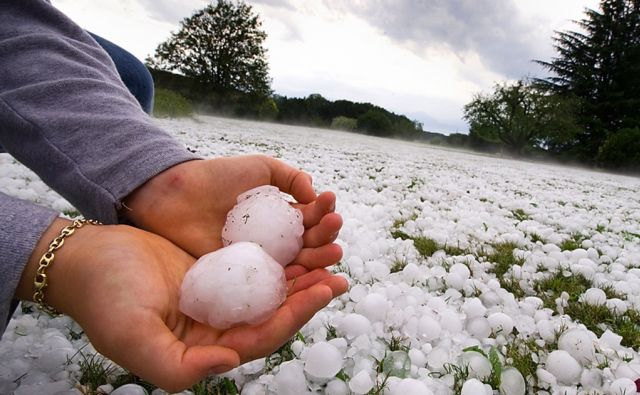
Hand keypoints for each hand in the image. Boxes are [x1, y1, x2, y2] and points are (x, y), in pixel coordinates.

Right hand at [16, 219, 347, 391]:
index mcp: (206, 347)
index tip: (324, 288)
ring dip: (301, 271)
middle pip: (276, 313)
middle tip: (339, 270)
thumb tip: (231, 361)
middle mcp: (218, 325)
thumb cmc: (103, 298)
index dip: (296, 316)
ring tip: (328, 249)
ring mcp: (219, 296)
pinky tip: (297, 235)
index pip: (263, 336)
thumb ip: (177, 365)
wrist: (86, 259)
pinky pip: (256, 264)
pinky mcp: (216, 270)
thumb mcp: (131, 336)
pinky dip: (278, 252)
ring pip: (270, 288)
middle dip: (309, 294)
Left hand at [123, 155, 343, 272]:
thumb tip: (315, 193)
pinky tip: (308, 274)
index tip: (329, 203)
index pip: (310, 218)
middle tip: (333, 228)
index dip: (323, 212)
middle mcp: (275, 239)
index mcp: (280, 215)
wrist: (176, 196)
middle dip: (326, 236)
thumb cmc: (217, 178)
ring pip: (298, 264)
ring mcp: (261, 259)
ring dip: (319, 258)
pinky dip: (294, 280)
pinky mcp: (244, 275)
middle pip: (309, 243)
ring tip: (334, 251)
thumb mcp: (259, 168)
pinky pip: (273, 281)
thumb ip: (290, 177)